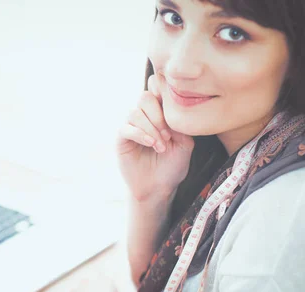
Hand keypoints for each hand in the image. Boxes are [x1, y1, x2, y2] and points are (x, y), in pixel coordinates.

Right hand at [116, 74, 193, 201]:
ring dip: (151, 129)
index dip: (164, 95)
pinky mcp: (121, 139)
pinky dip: (140, 134)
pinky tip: (151, 144)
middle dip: (158, 115)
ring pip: (135, 113)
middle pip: (145, 97)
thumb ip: (179, 124)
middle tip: (168, 135)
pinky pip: (126, 128)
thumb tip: (171, 109)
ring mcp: (131, 127)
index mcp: (158, 113)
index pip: (156, 90)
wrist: (159, 187)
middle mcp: (143, 117)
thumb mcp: (185, 143)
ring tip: (161, 146)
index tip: (175, 114)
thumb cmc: (172, 166)